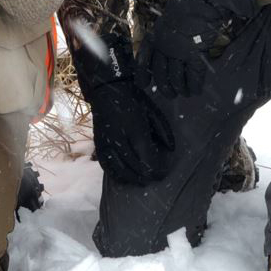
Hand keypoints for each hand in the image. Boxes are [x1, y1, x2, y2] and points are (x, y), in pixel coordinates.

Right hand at [70, 31, 175, 184]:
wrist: (107, 89)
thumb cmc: (133, 99)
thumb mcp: (153, 111)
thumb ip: (163, 131)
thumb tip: (171, 149)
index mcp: (136, 130)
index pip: (148, 158)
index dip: (157, 170)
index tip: (163, 174)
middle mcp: (120, 139)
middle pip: (135, 166)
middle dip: (147, 175)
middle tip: (155, 178)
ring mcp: (107, 143)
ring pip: (120, 169)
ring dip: (132, 178)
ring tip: (141, 182)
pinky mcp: (99, 144)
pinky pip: (107, 165)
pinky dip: (116, 174)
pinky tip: (123, 178)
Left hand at [140, 0, 257, 98]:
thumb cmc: (186, 6)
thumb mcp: (168, 18)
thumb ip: (164, 34)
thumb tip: (164, 49)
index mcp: (155, 35)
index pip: (144, 60)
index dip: (142, 74)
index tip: (143, 85)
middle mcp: (164, 45)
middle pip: (159, 73)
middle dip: (164, 86)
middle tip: (169, 94)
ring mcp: (178, 51)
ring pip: (175, 77)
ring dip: (178, 88)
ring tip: (182, 93)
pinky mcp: (194, 54)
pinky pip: (192, 76)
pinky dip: (193, 86)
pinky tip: (195, 91)